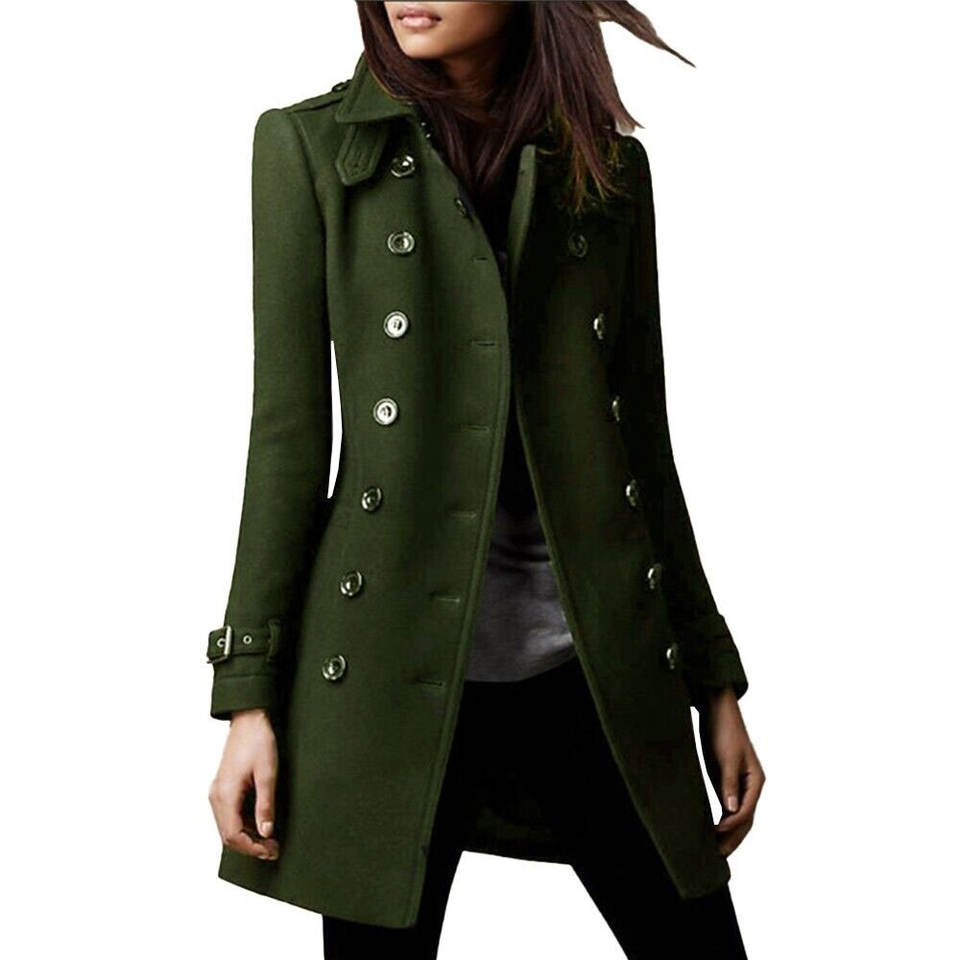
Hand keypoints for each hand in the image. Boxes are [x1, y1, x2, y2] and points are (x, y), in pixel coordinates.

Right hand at [208, 708, 279, 859]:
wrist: (249, 719)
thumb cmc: (259, 742)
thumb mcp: (267, 774)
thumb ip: (265, 804)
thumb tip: (266, 833)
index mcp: (225, 794)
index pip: (232, 835)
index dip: (252, 848)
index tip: (271, 851)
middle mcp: (216, 796)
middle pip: (227, 835)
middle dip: (250, 846)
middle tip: (273, 850)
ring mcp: (217, 792)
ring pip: (227, 827)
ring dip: (246, 837)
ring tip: (269, 841)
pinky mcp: (223, 788)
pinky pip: (229, 816)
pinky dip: (242, 826)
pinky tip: (259, 826)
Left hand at [698, 687, 764, 856]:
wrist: (717, 711)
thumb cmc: (724, 731)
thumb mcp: (726, 757)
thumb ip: (729, 784)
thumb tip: (732, 811)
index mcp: (756, 781)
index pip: (746, 812)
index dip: (732, 826)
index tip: (716, 837)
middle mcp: (751, 787)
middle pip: (745, 820)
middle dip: (733, 839)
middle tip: (718, 857)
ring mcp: (740, 786)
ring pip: (737, 817)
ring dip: (728, 835)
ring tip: (714, 852)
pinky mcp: (727, 783)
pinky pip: (728, 809)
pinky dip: (722, 822)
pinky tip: (712, 832)